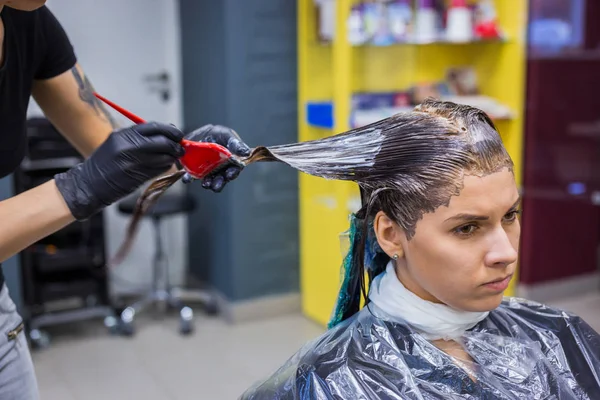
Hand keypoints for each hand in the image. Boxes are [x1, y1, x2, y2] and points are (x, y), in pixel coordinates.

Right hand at [54, 122, 183, 219]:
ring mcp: (134, 162)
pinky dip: (165, 167)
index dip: (169, 130)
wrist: (89, 184)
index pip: (154, 127)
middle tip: (180, 147)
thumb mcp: (117, 142)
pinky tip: (164, 166)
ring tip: (173, 157)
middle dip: (175, 144)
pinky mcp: (138, 177)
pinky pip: (159, 170)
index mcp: (124, 135)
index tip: (177, 134)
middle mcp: (129, 147)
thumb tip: (165, 134)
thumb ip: (139, 137)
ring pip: (164, 157)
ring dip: (172, 157)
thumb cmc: (105, 163)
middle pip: (162, 142)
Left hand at [181, 124, 250, 191]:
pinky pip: (192, 177)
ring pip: (208, 181)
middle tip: (215, 186)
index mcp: (231, 162)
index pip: (234, 170)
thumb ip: (236, 144)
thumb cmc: (218, 134)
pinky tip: (187, 179)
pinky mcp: (195, 171)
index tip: (229, 175)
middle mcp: (220, 170)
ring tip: (205, 183)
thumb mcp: (228, 135)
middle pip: (221, 179)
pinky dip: (189, 178)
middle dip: (219, 183)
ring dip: (207, 183)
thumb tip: (247, 152)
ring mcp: (207, 172)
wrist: (201, 133)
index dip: (232, 173)